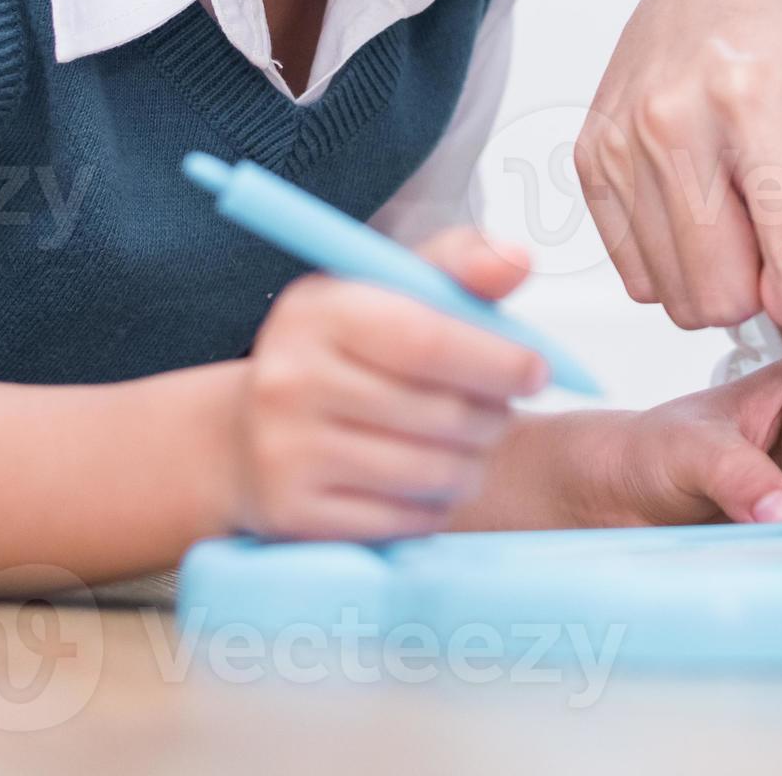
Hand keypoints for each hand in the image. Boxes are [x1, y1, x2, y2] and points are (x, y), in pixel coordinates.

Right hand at [229, 228, 550, 542]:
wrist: (244, 439)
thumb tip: (518, 260)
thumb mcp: (388, 294)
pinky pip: (406, 520)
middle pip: (438, 412)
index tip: (537, 370)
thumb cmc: (343, 357)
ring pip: (431, 473)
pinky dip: (436, 506)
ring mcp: (284, 452)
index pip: (426, 339)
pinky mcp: (294, 516)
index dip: (497, 359)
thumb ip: (459, 269)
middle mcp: (290, 379)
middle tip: (502, 413)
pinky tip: (428, 484)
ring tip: (470, 447)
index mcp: (318, 310)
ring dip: (473, 465)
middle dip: (494, 417)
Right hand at [575, 0, 781, 438]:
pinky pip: (635, 272)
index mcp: (754, 96)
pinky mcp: (587, 156)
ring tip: (742, 201)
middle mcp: (671, 118)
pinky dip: (678, 262)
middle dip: (767, 292)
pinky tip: (699, 200)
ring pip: (676, 295)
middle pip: (722, 293)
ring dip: (724, 277)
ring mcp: (617, 139)